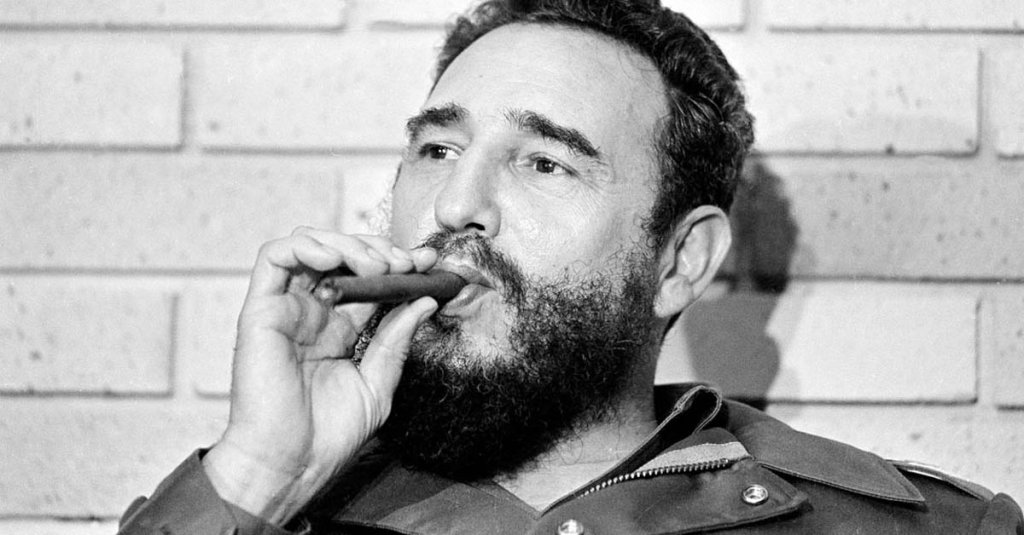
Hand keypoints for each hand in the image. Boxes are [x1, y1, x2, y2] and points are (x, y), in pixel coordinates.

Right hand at [202, 227, 437, 524]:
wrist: (292, 464)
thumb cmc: (328, 435)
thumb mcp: (378, 384)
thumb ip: (396, 341)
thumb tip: (425, 301)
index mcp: (340, 328)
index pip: (370, 279)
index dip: (399, 264)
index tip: (430, 263)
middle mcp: (312, 312)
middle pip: (343, 254)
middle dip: (378, 249)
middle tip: (404, 264)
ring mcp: (286, 308)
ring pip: (310, 245)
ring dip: (346, 243)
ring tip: (375, 265)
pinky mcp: (260, 309)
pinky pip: (274, 256)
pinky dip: (305, 246)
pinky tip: (334, 260)